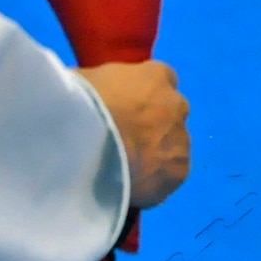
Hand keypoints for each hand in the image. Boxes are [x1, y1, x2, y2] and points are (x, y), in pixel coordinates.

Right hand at [78, 60, 190, 209]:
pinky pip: (167, 177)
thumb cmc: (80, 102)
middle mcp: (176, 104)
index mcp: (156, 75)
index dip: (144, 96)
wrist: (86, 142)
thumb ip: (100, 86)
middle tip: (125, 140)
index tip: (128, 108)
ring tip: (125, 168)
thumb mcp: (84, 79)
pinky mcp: (178, 172)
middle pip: (170, 114)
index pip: (161, 79)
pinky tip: (130, 185)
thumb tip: (90, 94)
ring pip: (172, 147)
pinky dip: (152, 182)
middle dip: (153, 125)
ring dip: (155, 154)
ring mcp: (181, 138)